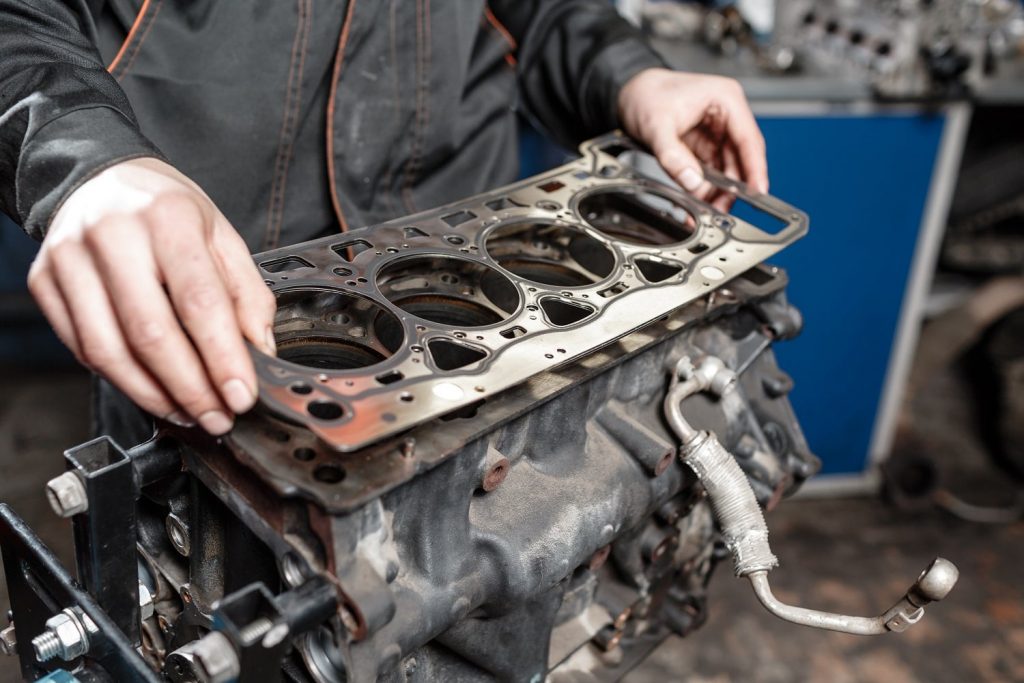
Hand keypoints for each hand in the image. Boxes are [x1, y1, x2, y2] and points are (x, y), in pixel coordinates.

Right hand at [28, 158, 276, 434]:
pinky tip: (152, 390)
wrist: (101, 178)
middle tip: (217, 416)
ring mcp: (70, 260)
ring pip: (110, 351)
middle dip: (190, 389)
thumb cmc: (167, 211)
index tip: (241, 395)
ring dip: (154, 395)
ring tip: (188, 412)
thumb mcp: (222, 236)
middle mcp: (113, 235)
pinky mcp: (45, 283)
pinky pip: (83, 349)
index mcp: (168, 218)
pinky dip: (122, 380)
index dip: (222, 358)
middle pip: (151, 334)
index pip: (199, 301)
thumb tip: (261, 352)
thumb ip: (247, 295)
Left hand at [618, 68, 767, 208]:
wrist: (630, 93)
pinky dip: (707, 188)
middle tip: (722, 210)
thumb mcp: (656, 126)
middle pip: (741, 158)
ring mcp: (717, 132)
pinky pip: (712, 172)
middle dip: (734, 187)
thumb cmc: (646, 95)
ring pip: (728, 168)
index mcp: (725, 99)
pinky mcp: (705, 146)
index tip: (758, 192)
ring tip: (708, 210)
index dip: (755, 168)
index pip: (749, 139)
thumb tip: (692, 182)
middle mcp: (727, 116)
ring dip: (720, 191)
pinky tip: (700, 201)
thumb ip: (673, 156)